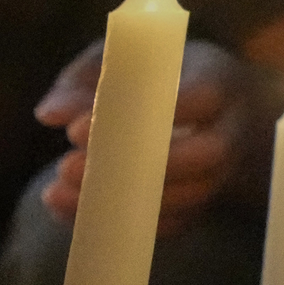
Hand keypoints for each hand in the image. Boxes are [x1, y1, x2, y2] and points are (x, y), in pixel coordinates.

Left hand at [36, 37, 270, 235]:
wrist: (221, 105)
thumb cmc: (165, 73)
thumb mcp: (128, 59)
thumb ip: (88, 78)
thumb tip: (51, 114)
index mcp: (219, 79)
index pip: (197, 98)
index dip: (141, 117)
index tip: (74, 131)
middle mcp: (233, 128)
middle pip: (206, 155)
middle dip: (137, 168)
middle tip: (66, 167)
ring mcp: (226, 170)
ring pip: (190, 196)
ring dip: (125, 202)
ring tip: (58, 193)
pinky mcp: (208, 202)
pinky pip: (176, 223)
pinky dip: (127, 225)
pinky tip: (77, 214)